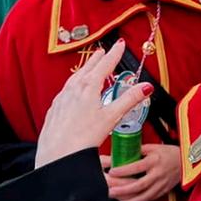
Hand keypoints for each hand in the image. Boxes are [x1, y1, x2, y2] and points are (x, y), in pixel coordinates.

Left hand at [34, 41, 152, 167]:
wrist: (57, 156)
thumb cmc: (82, 138)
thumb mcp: (111, 117)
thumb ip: (129, 100)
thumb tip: (145, 87)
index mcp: (88, 87)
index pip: (105, 65)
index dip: (114, 54)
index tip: (120, 44)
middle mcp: (73, 89)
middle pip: (88, 69)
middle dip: (98, 59)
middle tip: (104, 51)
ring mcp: (62, 99)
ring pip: (75, 78)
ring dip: (84, 70)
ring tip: (89, 67)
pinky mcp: (55, 110)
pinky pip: (65, 90)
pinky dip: (73, 84)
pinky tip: (73, 90)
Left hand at [102, 144, 180, 200]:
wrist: (187, 162)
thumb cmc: (171, 154)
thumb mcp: (154, 147)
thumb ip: (139, 150)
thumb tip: (124, 151)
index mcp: (155, 161)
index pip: (137, 166)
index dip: (124, 170)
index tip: (112, 171)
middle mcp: (158, 174)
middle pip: (139, 185)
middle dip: (123, 190)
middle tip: (111, 191)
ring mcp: (161, 185)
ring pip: (143, 196)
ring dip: (129, 199)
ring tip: (117, 200)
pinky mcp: (162, 192)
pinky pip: (148, 199)